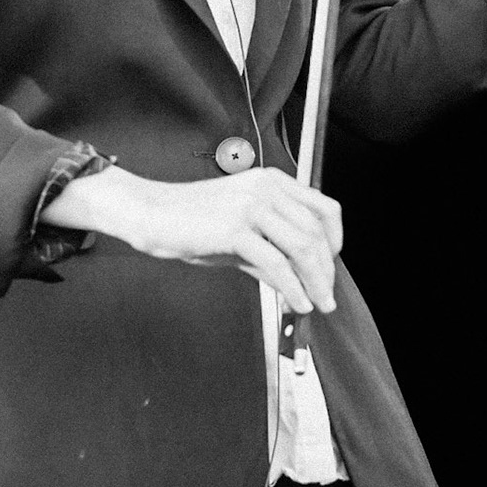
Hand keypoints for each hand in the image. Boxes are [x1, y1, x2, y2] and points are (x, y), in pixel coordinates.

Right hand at [51, 166, 342, 313]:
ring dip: (315, 282)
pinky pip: (276, 263)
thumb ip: (269, 252)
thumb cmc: (191, 222)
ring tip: (316, 304)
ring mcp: (251, 206)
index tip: (331, 265)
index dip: (335, 240)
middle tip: (326, 297)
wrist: (152, 214)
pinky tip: (296, 303)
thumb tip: (297, 282)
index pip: (323, 208)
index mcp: (272, 181)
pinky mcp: (235, 229)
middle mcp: (266, 188)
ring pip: (301, 247)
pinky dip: (292, 288)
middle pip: (315, 232)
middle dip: (326, 270)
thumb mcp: (239, 233)